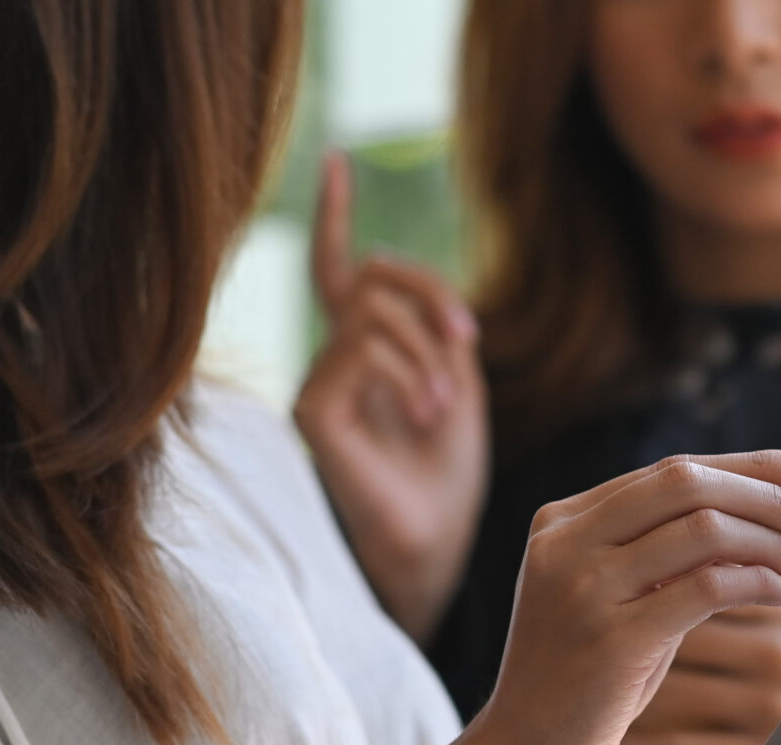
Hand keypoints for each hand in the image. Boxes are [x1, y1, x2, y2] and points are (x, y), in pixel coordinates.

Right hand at [292, 150, 487, 640]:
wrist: (435, 549)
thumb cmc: (450, 482)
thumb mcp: (459, 392)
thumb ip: (439, 336)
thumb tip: (420, 288)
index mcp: (368, 352)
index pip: (343, 270)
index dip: (335, 213)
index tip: (337, 159)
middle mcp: (333, 360)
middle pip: (369, 272)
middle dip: (427, 290)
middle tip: (468, 339)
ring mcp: (318, 383)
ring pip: (371, 309)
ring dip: (425, 347)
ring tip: (446, 406)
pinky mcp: (312, 410)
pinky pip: (359, 348)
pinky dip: (407, 371)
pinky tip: (428, 414)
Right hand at [463, 451, 780, 744]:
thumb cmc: (585, 678)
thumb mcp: (615, 598)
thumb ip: (665, 555)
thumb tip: (762, 513)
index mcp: (563, 521)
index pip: (674, 470)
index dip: (753, 464)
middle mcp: (566, 542)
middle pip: (689, 483)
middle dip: (768, 497)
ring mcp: (583, 587)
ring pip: (704, 529)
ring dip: (769, 545)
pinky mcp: (612, 638)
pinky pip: (708, 587)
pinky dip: (758, 583)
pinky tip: (780, 595)